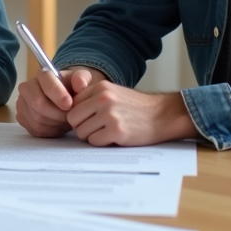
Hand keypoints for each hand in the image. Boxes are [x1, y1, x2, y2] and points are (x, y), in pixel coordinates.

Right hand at [16, 66, 105, 137]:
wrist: (67, 99)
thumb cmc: (73, 88)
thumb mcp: (83, 79)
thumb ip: (82, 78)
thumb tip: (80, 84)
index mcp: (42, 74)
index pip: (45, 83)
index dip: (57, 95)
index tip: (69, 104)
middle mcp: (27, 87)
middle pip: (38, 104)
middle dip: (58, 113)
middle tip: (71, 117)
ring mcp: (22, 103)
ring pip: (37, 119)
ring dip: (55, 124)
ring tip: (66, 121)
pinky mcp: (22, 118)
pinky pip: (35, 130)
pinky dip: (50, 131)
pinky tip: (58, 126)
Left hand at [66, 84, 196, 146]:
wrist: (162, 115)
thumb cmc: (136, 107)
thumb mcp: (113, 93)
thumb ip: (92, 99)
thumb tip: (68, 113)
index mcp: (100, 87)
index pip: (72, 104)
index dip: (79, 115)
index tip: (88, 119)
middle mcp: (103, 99)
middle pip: (73, 119)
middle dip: (81, 127)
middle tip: (95, 129)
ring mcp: (110, 114)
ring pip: (82, 132)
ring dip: (91, 136)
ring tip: (107, 132)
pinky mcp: (116, 131)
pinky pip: (94, 141)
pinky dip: (102, 143)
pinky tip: (114, 137)